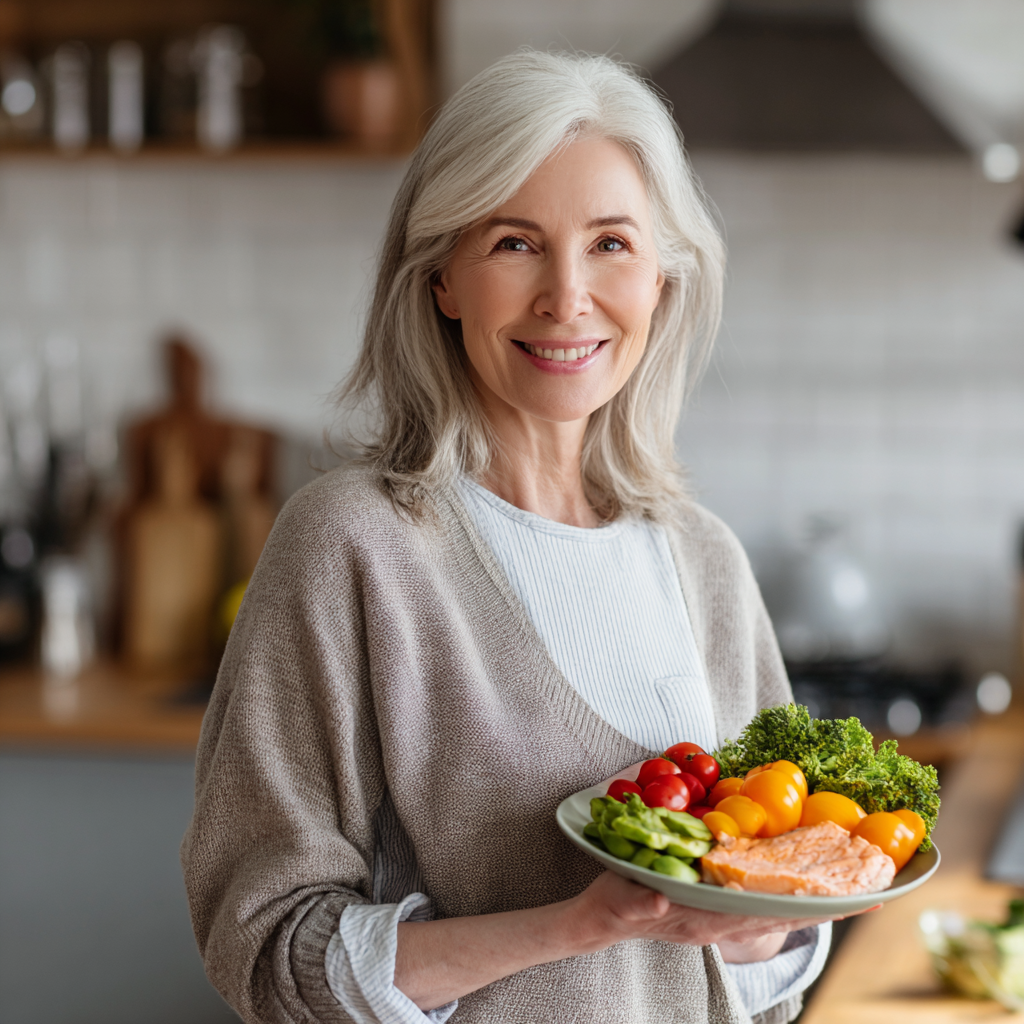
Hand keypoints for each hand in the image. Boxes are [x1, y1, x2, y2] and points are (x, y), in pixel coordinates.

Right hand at [566, 870, 833, 953]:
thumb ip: (638, 903)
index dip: (812, 908)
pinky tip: (806, 888)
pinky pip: (763, 906)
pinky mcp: (716, 911)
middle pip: (787, 917)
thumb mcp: (620, 900)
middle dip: (831, 906)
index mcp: (707, 920)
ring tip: (856, 891)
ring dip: (817, 904)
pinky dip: (790, 899)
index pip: (769, 916)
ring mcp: (721, 920)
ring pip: (780, 914)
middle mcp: (722, 923)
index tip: (856, 900)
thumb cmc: (613, 906)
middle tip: (877, 891)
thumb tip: (656, 901)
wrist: (603, 922)